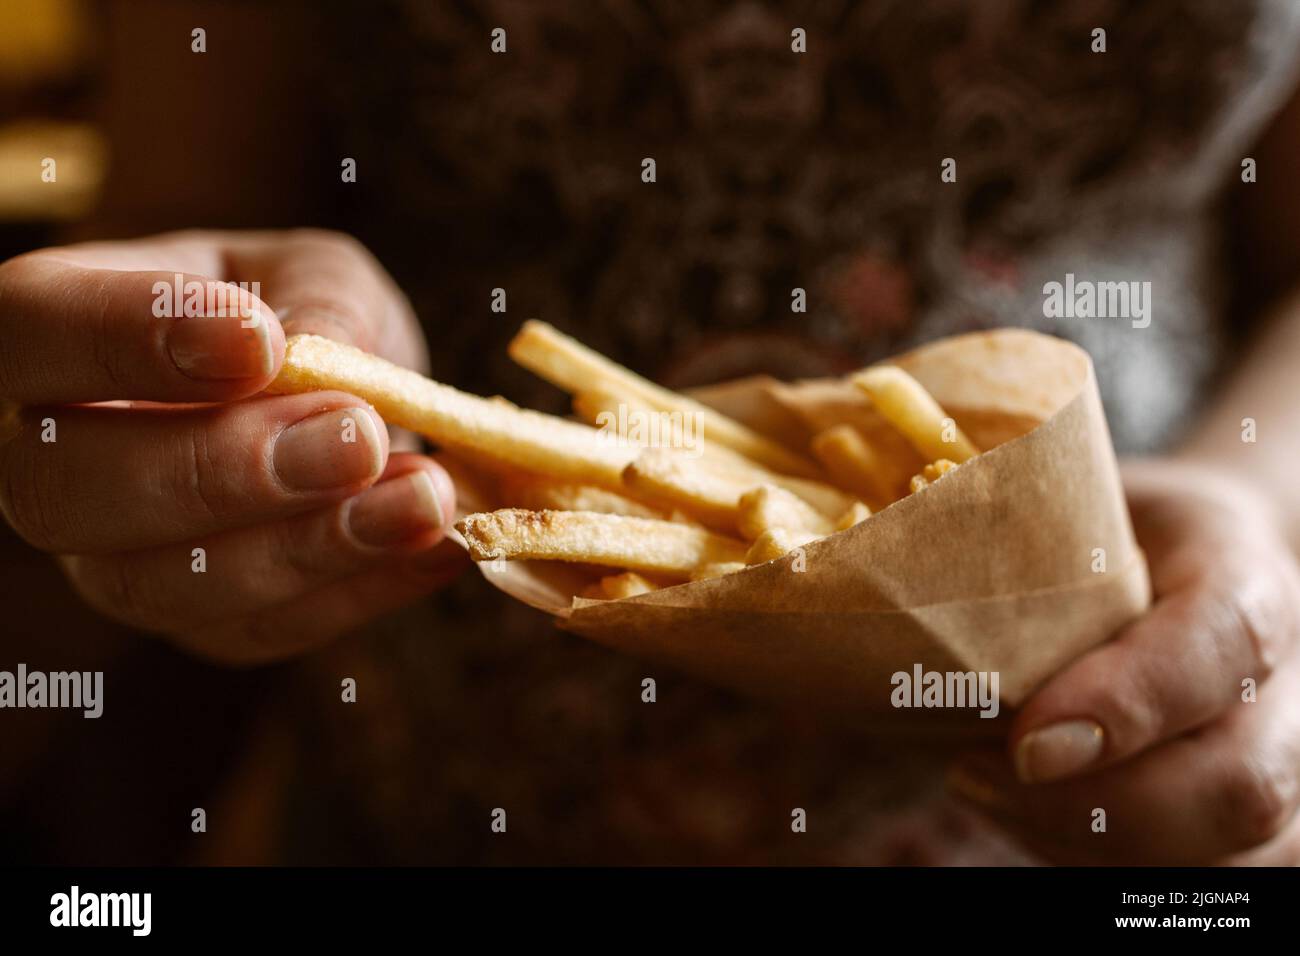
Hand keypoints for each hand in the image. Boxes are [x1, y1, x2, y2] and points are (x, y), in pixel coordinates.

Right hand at [0, 229, 464, 662]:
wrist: (334, 402)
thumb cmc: (300, 316)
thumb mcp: (317, 273)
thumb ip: (318, 303)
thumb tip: (319, 359)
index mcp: (55, 332)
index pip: (34, 329)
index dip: (126, 338)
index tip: (257, 342)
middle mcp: (53, 458)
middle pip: (66, 489)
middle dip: (223, 470)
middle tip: (357, 438)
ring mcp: (114, 558)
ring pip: (161, 586)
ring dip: (305, 547)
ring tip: (423, 498)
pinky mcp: (200, 623)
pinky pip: (257, 629)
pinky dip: (357, 591)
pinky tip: (436, 545)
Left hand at [948, 459, 1299, 863]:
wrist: (1188, 564)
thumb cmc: (1111, 530)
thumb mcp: (1074, 499)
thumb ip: (1023, 531)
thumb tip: (915, 562)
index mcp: (1248, 577)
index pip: (1222, 645)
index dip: (1128, 704)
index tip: (1027, 742)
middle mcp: (1291, 681)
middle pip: (1238, 783)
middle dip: (1096, 807)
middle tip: (973, 773)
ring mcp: (1283, 759)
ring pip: (1218, 854)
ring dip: (1081, 841)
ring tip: (980, 786)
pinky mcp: (1250, 826)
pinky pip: (1185, 877)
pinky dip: (1087, 857)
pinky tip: (1018, 812)